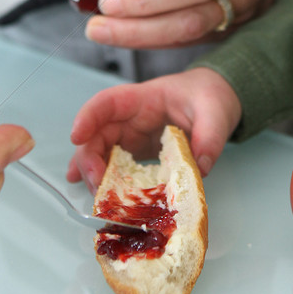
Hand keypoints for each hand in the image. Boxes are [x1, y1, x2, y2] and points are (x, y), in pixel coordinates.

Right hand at [67, 65, 241, 186]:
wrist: (215, 98)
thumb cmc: (209, 96)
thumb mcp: (215, 112)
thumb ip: (210, 137)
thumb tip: (201, 168)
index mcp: (144, 98)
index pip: (108, 102)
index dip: (88, 117)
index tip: (76, 136)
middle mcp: (130, 116)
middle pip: (97, 133)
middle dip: (89, 159)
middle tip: (97, 186)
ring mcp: (130, 135)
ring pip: (99, 151)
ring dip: (93, 173)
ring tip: (96, 197)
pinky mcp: (136, 151)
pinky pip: (114, 165)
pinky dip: (102, 179)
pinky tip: (93, 194)